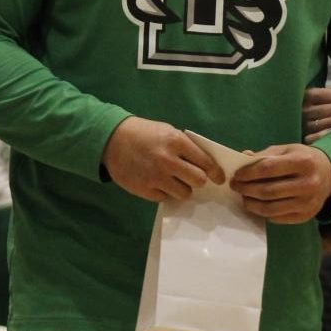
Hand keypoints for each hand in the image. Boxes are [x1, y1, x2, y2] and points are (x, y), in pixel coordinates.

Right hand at [102, 118, 224, 201]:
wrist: (112, 140)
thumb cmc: (144, 134)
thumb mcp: (167, 131)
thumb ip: (185, 147)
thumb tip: (206, 165)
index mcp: (176, 142)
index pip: (205, 162)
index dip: (215, 172)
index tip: (218, 178)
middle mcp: (168, 160)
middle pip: (198, 180)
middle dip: (198, 180)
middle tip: (192, 178)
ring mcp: (156, 177)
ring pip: (184, 193)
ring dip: (183, 189)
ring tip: (174, 181)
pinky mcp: (144, 190)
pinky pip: (166, 198)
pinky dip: (165, 193)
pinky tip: (158, 183)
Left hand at [230, 144, 330, 223]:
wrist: (330, 174)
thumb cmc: (303, 158)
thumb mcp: (287, 150)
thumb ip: (265, 155)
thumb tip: (242, 159)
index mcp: (303, 162)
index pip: (268, 168)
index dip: (248, 173)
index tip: (236, 175)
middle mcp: (308, 184)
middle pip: (267, 191)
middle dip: (246, 189)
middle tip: (235, 186)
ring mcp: (307, 203)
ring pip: (270, 208)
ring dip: (251, 204)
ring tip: (243, 197)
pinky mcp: (306, 216)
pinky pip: (277, 218)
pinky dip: (263, 212)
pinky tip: (257, 205)